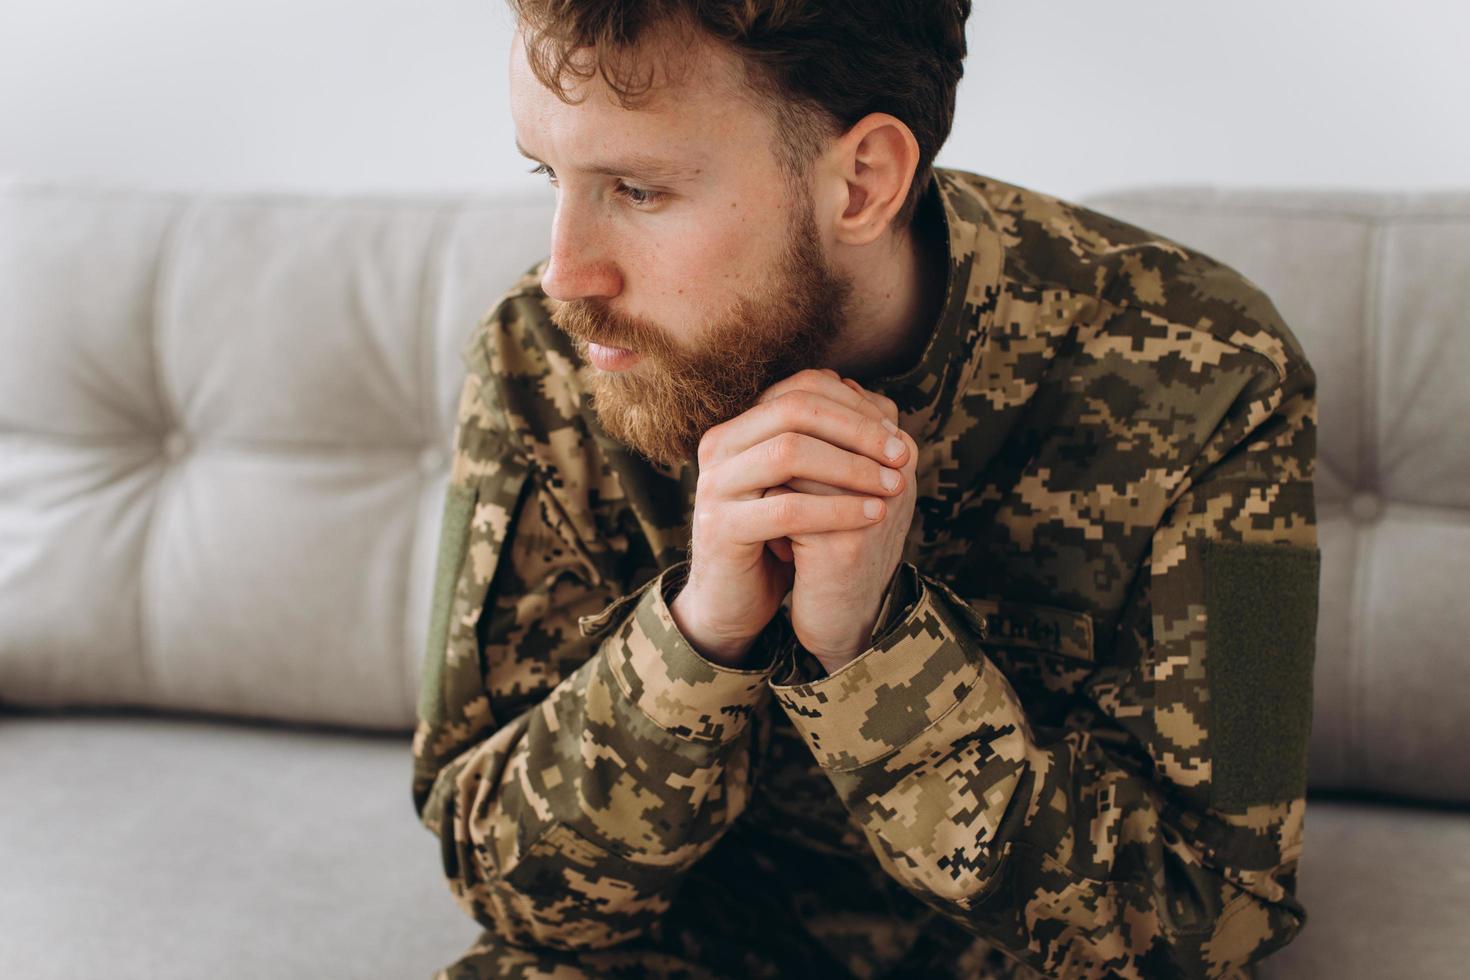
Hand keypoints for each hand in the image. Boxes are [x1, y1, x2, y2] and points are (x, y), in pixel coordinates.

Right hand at [669, 368, 910, 666]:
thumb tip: (884, 404)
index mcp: (737, 427)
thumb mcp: (801, 484)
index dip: (853, 405)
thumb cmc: (775, 538)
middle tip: (901, 454)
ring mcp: (714, 485)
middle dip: (857, 430)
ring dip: (852, 466)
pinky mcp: (721, 528)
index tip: (896, 432)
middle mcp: (718, 447)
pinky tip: (874, 514)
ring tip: (893, 485)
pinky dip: (838, 509)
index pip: (800, 389)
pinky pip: (789, 509)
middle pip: (795, 410)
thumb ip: (827, 443)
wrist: (732, 600)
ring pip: (790, 452)